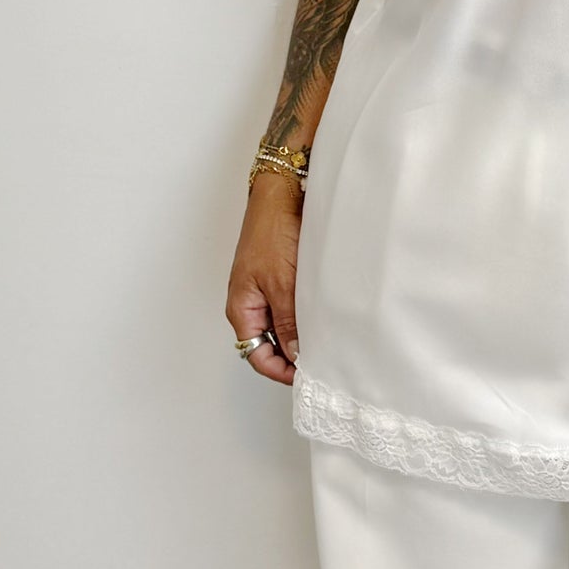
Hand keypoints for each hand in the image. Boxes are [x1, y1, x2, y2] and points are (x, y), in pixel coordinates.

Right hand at [227, 172, 303, 385]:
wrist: (281, 193)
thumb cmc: (272, 231)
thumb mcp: (282, 283)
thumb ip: (288, 322)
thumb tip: (294, 355)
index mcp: (242, 308)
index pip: (256, 356)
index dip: (280, 371)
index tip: (306, 375)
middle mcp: (251, 303)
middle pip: (269, 345)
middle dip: (293, 356)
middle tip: (322, 361)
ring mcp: (265, 291)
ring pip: (283, 327)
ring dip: (301, 335)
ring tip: (326, 340)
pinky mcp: (280, 278)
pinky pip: (291, 307)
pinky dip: (306, 316)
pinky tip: (324, 316)